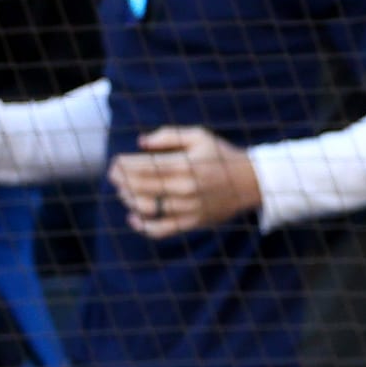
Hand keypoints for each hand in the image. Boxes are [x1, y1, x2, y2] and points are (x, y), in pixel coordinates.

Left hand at [108, 127, 260, 238]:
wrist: (251, 182)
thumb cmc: (221, 156)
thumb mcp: (198, 136)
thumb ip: (168, 136)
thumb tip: (140, 143)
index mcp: (184, 165)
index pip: (143, 167)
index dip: (123, 165)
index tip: (115, 162)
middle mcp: (184, 189)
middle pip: (140, 186)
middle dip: (121, 180)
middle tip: (114, 175)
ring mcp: (188, 208)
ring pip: (147, 208)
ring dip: (128, 199)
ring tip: (123, 192)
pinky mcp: (193, 223)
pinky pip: (163, 230)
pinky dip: (144, 227)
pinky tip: (134, 219)